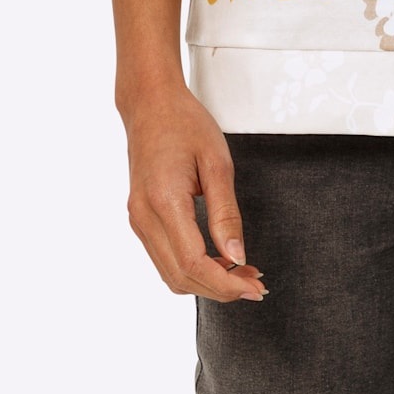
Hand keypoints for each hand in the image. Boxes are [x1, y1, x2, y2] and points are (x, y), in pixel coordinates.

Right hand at [122, 81, 268, 303]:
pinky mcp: (139, 218)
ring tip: (241, 273)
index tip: (255, 287)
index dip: (225, 283)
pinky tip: (217, 260)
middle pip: (180, 276)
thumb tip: (237, 257)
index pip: (193, 263)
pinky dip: (191, 268)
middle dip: (220, 288)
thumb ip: (226, 213)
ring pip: (170, 274)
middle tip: (255, 283)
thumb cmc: (185, 124)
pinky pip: (164, 258)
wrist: (150, 104)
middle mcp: (143, 217)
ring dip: (206, 281)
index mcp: (163, 201)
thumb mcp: (217, 163)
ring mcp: (137, 220)